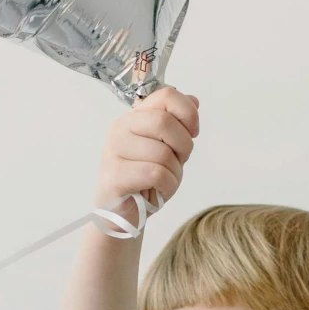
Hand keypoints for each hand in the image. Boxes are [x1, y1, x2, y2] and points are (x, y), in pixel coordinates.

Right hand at [94, 87, 199, 222]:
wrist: (123, 213)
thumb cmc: (145, 180)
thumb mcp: (168, 148)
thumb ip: (177, 124)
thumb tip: (194, 101)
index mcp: (134, 117)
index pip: (167, 96)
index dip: (188, 113)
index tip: (193, 133)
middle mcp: (121, 128)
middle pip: (164, 121)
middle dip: (183, 146)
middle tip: (178, 162)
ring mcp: (114, 151)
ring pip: (162, 152)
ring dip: (175, 172)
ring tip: (164, 180)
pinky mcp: (115, 175)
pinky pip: (155, 174)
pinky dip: (167, 186)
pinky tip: (158, 191)